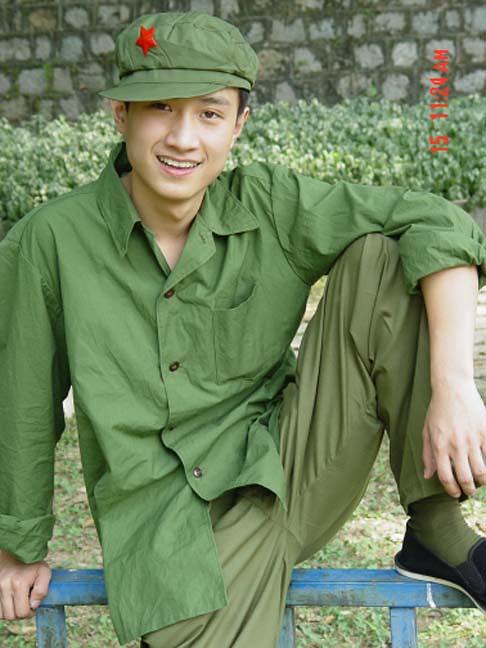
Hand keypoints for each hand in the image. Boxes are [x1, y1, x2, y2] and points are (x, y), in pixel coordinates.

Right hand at [0, 550, 50, 620]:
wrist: (14, 557)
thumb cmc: (32, 567)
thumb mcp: (44, 572)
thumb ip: (42, 589)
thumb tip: (34, 605)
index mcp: (19, 582)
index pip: (22, 611)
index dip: (30, 612)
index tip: (34, 605)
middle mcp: (5, 585)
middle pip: (12, 616)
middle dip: (21, 613)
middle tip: (27, 605)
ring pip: (3, 615)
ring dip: (12, 613)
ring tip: (19, 603)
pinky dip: (5, 611)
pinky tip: (11, 602)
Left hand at [422, 378, 485, 496]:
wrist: (452, 389)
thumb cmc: (437, 411)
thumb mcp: (426, 431)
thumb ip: (427, 455)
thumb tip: (428, 476)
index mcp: (439, 446)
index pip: (445, 477)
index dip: (451, 490)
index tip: (454, 493)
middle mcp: (456, 445)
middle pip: (465, 478)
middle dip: (468, 490)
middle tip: (469, 491)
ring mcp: (472, 439)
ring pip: (481, 471)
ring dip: (481, 481)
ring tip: (480, 481)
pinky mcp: (485, 432)